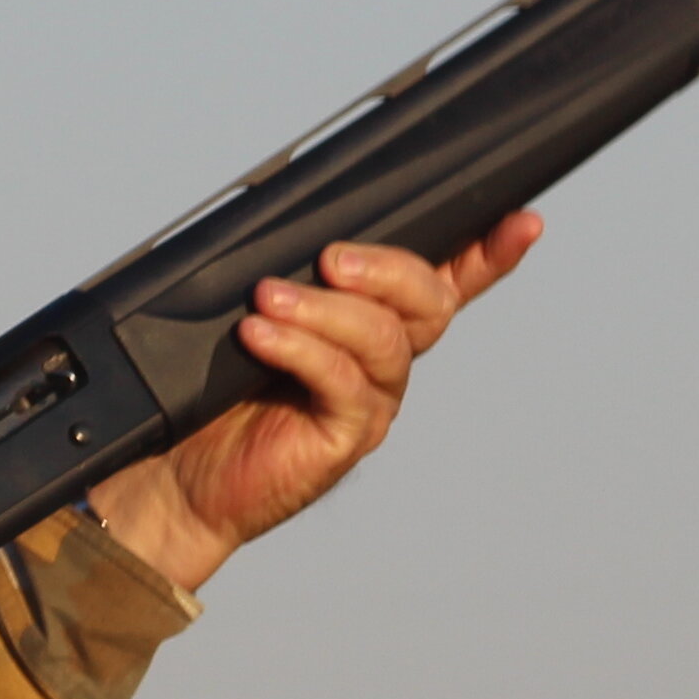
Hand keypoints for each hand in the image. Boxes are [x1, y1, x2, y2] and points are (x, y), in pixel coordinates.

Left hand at [86, 211, 542, 593]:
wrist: (177, 476)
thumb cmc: (212, 392)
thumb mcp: (255, 315)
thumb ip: (290, 273)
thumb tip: (300, 225)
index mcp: (373, 322)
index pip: (446, 281)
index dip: (489, 253)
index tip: (521, 222)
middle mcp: (384, 361)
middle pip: (427, 302)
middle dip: (388, 269)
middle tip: (331, 259)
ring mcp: (370, 402)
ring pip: (383, 339)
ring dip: (327, 309)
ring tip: (268, 299)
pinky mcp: (344, 438)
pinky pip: (342, 383)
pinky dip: (301, 349)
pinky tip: (260, 335)